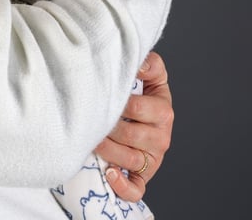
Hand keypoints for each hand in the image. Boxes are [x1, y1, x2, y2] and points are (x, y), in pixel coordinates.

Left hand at [94, 51, 173, 202]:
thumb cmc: (143, 89)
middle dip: (106, 126)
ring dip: (106, 150)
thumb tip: (139, 64)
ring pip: (129, 160)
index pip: (137, 108)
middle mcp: (161, 137)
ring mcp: (153, 158)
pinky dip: (123, 187)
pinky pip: (136, 189)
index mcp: (163, 111)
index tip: (100, 95)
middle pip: (129, 135)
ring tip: (90, 139)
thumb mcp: (152, 72)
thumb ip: (149, 63)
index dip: (116, 103)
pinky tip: (109, 173)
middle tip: (88, 118)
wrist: (144, 110)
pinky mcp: (144, 175)